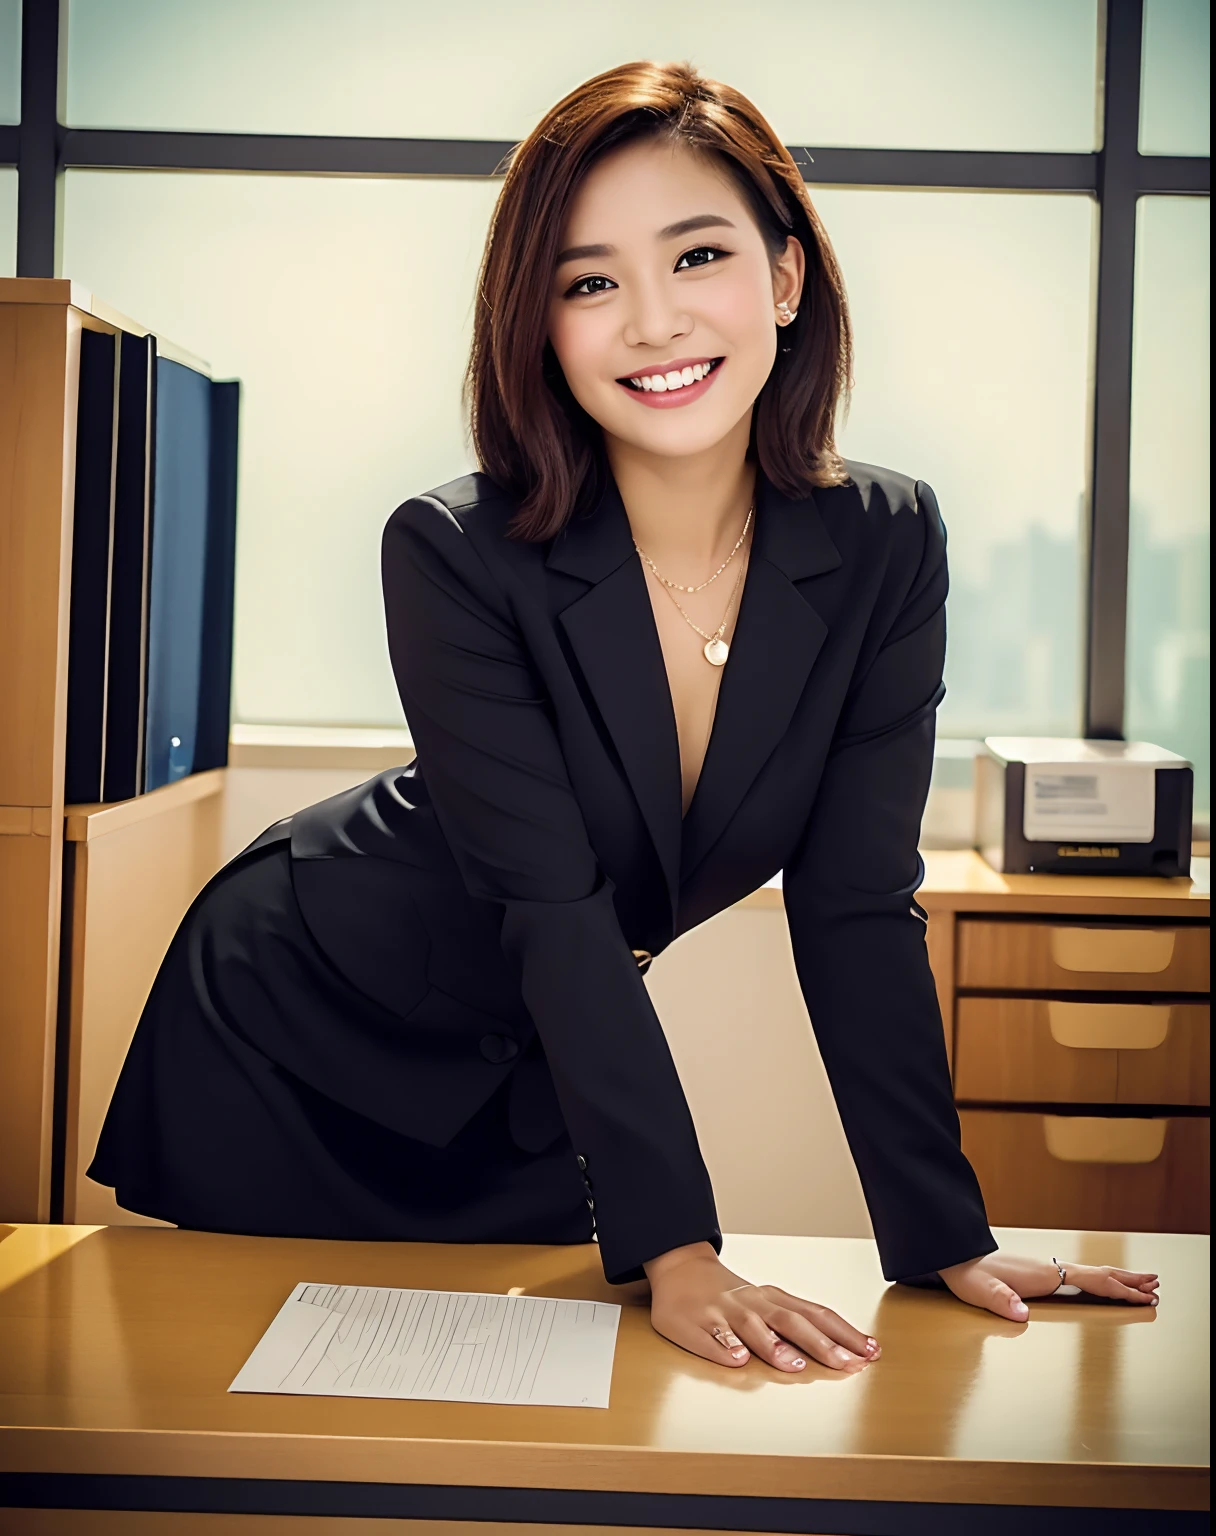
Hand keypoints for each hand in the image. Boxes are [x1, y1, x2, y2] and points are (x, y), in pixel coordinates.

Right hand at [643, 1241, 879, 1371]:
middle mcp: (753, 1302)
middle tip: (846, 1364)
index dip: (844, 1334)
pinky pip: (710, 1335)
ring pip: (751, 1326)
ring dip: (772, 1346)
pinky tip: (735, 1358)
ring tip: (793, 1364)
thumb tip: (843, 1348)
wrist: (679, 1268)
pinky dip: (723, 1346)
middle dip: (821, 1344)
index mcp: (773, 1299)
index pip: (815, 1314)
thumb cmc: (731, 1296)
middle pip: (790, 1321)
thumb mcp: (768, 1303)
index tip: (871, 1352)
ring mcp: (723, 1312)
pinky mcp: (694, 1323)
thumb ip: (799, 1325)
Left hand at [940, 1250, 1160, 1320]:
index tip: (1143, 1295)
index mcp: (1044, 1274)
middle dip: (1127, 1280)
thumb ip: (1002, 1302)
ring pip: (1089, 1273)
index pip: (1090, 1281)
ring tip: (1140, 1282)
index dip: (1119, 1289)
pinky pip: (1077, 1276)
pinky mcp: (1038, 1273)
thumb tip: (1022, 1313)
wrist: (955, 1256)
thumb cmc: (969, 1276)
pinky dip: (1097, 1279)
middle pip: (1097, 1273)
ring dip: (1116, 1277)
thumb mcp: (982, 1292)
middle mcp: (1049, 1269)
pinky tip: (1100, 1284)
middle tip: (1156, 1285)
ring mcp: (1045, 1269)